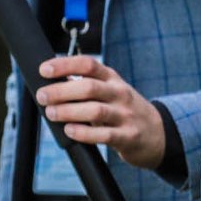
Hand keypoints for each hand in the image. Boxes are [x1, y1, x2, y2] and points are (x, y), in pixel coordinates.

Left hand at [36, 55, 165, 169]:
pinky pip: (104, 135)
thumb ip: (87, 86)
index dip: (65, 65)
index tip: (44, 69)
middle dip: (61, 90)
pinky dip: (84, 133)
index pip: (88, 64)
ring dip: (69, 111)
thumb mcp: (110, 91)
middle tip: (42, 95)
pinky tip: (69, 131)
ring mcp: (125, 115)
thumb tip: (50, 84)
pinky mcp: (127, 137)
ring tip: (51, 113)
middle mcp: (119, 93)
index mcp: (112, 79)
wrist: (158, 134)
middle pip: (89, 87)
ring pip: (95, 110)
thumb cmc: (123, 110)